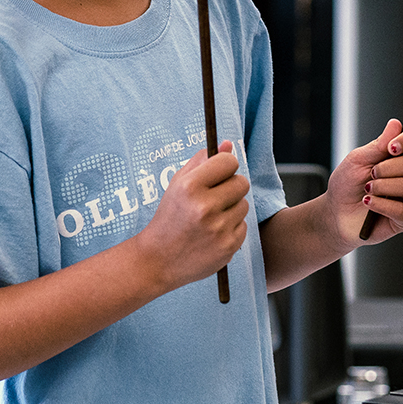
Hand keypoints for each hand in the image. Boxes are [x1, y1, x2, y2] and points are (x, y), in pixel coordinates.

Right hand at [135, 141, 249, 292]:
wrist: (158, 259)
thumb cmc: (169, 217)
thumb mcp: (178, 184)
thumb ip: (202, 161)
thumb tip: (228, 144)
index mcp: (190, 186)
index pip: (228, 162)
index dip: (225, 166)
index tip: (218, 173)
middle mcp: (205, 207)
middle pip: (242, 183)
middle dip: (231, 187)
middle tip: (214, 197)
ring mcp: (218, 229)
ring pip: (244, 205)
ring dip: (231, 208)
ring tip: (210, 218)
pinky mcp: (228, 246)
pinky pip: (244, 226)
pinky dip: (231, 228)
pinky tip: (213, 233)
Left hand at [328, 118, 402, 245]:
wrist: (336, 213)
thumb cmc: (347, 184)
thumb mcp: (357, 160)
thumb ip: (378, 145)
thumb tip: (396, 124)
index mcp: (400, 156)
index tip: (392, 146)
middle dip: (388, 168)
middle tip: (371, 173)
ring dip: (383, 186)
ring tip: (367, 190)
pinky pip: (402, 210)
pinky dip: (381, 204)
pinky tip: (368, 202)